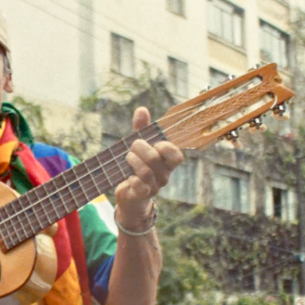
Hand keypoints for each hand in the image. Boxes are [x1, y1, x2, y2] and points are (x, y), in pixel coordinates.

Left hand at [115, 107, 183, 228]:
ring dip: (132, 160)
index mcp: (167, 163)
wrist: (130, 195)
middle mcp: (164, 175)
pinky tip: (128, 175)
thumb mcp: (139, 146)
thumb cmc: (137, 166)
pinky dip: (131, 177)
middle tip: (132, 148)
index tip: (154, 143)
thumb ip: (142, 128)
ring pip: (146, 171)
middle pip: (155, 158)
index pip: (177, 156)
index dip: (166, 147)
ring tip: (127, 158)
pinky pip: (140, 185)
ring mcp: (154, 187)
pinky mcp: (142, 195)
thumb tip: (142, 109)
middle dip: (140, 148)